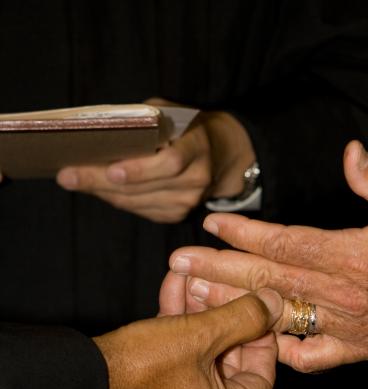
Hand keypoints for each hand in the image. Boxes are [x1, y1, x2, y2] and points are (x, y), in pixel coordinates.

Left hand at [56, 103, 254, 222]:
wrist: (218, 155)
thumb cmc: (184, 128)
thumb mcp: (169, 113)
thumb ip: (144, 123)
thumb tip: (100, 137)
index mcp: (198, 148)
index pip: (171, 163)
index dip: (141, 169)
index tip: (110, 169)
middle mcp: (197, 179)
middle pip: (145, 187)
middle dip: (102, 181)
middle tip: (68, 176)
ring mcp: (188, 202)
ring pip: (137, 202)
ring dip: (103, 192)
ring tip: (74, 180)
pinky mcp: (177, 214)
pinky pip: (140, 210)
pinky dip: (116, 200)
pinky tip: (97, 189)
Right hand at [92, 288, 281, 388]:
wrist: (75, 382)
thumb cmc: (140, 367)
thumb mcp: (199, 335)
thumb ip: (243, 317)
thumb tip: (274, 303)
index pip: (262, 375)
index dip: (263, 337)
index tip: (259, 309)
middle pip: (230, 359)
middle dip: (224, 315)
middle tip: (224, 284)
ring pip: (201, 351)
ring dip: (198, 312)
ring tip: (195, 276)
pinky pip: (178, 354)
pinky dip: (177, 323)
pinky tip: (173, 286)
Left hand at [168, 141, 367, 370]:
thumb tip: (348, 152)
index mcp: (353, 255)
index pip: (283, 243)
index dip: (242, 234)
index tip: (210, 226)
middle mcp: (341, 294)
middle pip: (266, 280)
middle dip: (217, 270)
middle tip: (176, 265)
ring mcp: (344, 327)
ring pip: (277, 317)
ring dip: (231, 307)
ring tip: (192, 299)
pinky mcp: (354, 350)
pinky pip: (309, 358)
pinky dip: (278, 351)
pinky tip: (251, 341)